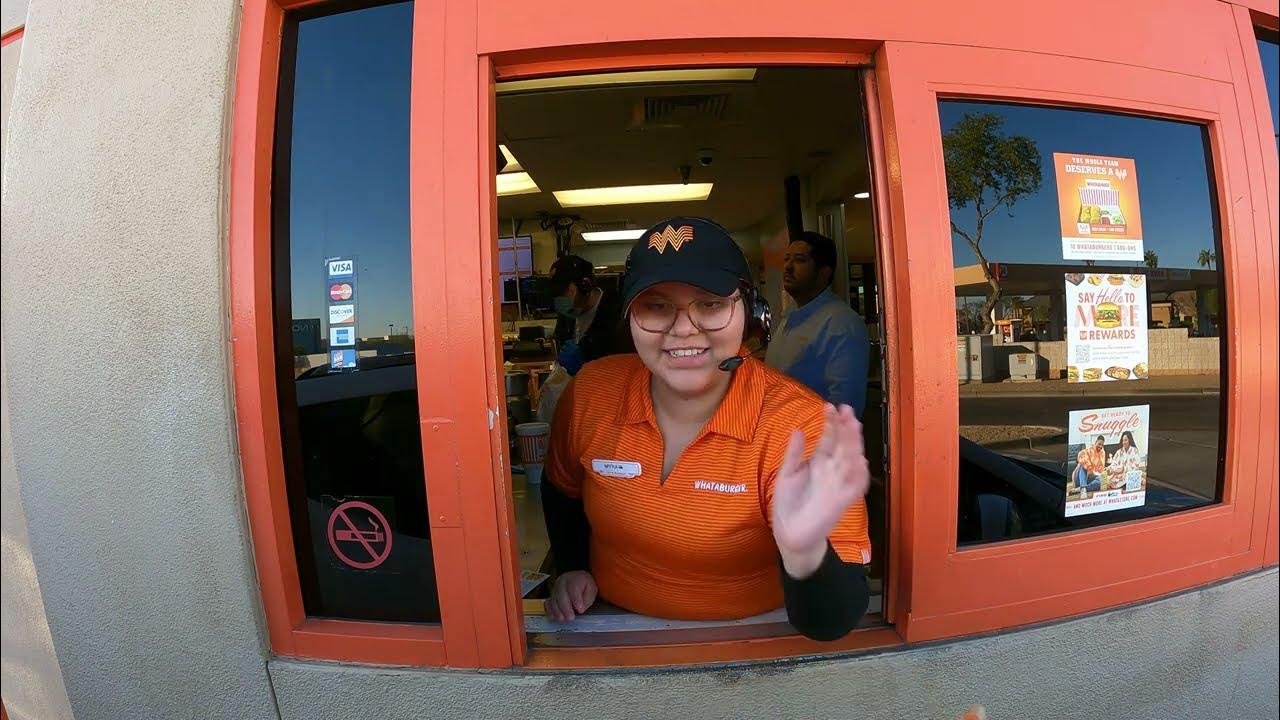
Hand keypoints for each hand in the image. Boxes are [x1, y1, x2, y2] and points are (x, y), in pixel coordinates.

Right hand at [544, 570, 597, 621]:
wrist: (577, 579)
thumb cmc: (584, 584)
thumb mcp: (592, 589)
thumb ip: (588, 598)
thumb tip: (581, 608)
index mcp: (574, 579)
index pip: (573, 588)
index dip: (576, 599)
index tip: (580, 609)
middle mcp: (562, 582)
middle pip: (561, 595)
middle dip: (565, 608)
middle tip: (570, 617)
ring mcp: (555, 588)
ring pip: (554, 599)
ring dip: (557, 611)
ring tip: (563, 618)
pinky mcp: (551, 595)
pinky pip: (548, 602)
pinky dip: (550, 610)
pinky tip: (554, 616)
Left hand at [772, 403, 869, 578]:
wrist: (789, 533)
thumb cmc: (788, 503)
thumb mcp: (787, 474)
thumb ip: (793, 454)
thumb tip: (798, 430)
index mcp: (819, 462)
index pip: (830, 438)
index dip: (831, 422)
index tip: (829, 406)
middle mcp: (832, 470)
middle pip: (844, 445)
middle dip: (846, 428)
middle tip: (847, 409)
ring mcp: (839, 485)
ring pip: (852, 461)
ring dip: (855, 445)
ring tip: (853, 426)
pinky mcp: (842, 501)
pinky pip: (856, 487)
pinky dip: (859, 474)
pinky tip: (860, 459)